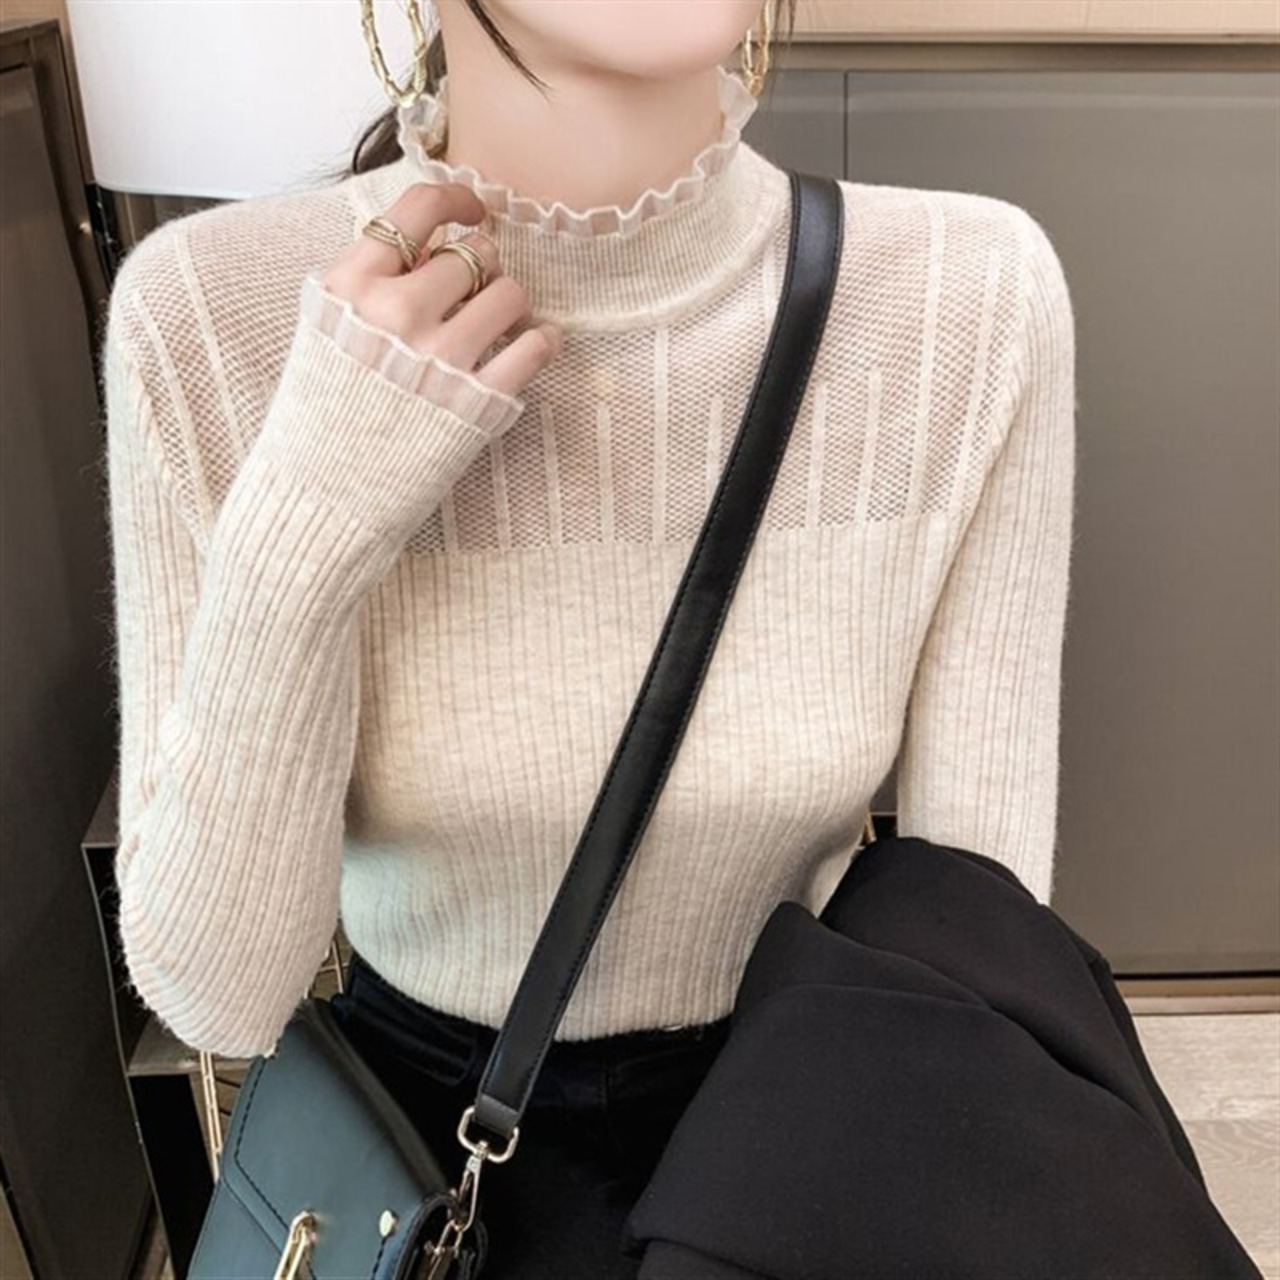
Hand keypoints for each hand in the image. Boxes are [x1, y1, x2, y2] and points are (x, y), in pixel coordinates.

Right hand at [319, 183, 562, 398]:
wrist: (324, 489)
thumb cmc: (329, 408)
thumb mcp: (328, 326)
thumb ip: (375, 279)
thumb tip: (437, 244)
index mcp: (352, 285)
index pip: (420, 207)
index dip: (458, 199)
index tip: (474, 211)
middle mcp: (395, 312)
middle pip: (475, 254)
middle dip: (483, 269)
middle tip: (475, 294)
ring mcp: (439, 357)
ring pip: (510, 292)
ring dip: (511, 305)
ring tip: (498, 325)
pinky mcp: (478, 400)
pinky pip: (534, 345)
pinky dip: (543, 340)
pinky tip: (534, 344)